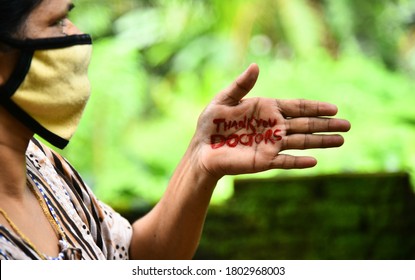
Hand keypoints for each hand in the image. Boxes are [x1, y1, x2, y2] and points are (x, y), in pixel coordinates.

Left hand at [191, 64, 350, 178]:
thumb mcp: (223, 100)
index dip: (315, 108)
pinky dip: (298, 162)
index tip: (335, 109)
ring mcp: (270, 144)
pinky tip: (315, 160)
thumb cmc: (211, 124)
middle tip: (348, 126)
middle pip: (305, 124)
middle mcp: (273, 127)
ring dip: (320, 142)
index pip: (297, 107)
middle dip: (326, 125)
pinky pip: (284, 161)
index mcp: (267, 109)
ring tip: (341, 141)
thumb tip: (256, 66)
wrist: (202, 149)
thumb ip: (241, 85)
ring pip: (300, 142)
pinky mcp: (264, 161)